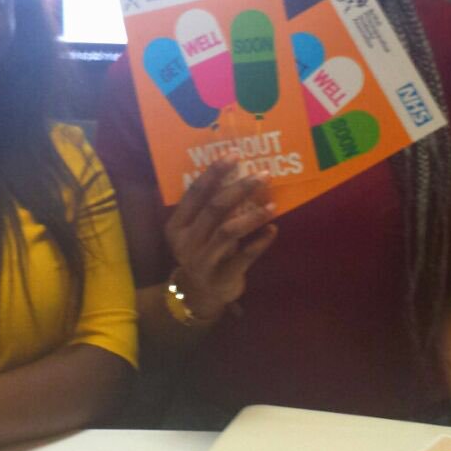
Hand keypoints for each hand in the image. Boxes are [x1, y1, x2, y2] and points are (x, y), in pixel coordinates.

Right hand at [163, 159, 277, 320]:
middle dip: (239, 188)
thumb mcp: (197, 231)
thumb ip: (209, 209)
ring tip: (272, 205)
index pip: (194, 192)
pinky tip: (273, 230)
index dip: (214, 172)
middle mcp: (186, 242)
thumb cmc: (203, 252)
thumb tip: (239, 174)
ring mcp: (203, 261)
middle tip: (262, 175)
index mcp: (177, 225)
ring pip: (228, 231)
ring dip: (253, 216)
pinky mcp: (222, 278)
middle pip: (214, 208)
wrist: (200, 295)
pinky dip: (260, 242)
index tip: (234, 155)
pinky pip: (244, 257)